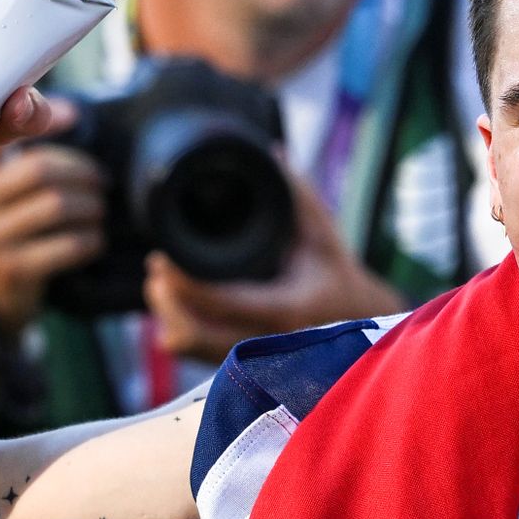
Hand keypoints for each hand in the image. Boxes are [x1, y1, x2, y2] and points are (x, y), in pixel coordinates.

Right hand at [0, 101, 105, 333]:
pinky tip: (94, 239)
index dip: (36, 119)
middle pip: (40, 170)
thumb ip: (23, 152)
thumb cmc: (4, 235)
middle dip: (81, 171)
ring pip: (58, 206)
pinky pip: (68, 245)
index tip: (72, 117)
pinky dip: (91, 239)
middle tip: (101, 180)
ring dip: (92, 206)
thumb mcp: (2, 193)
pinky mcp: (11, 271)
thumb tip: (67, 110)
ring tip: (99, 209)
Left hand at [142, 174, 401, 361]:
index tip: (160, 257)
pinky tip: (180, 305)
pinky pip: (195, 355)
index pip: (220, 301)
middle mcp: (267, 341)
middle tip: (157, 270)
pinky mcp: (243, 365)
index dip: (182, 281)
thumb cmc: (340, 279)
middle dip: (165, 302)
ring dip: (169, 317)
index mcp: (286, 309)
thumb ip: (299, 196)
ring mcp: (253, 359)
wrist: (361, 326)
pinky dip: (181, 329)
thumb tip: (273, 153)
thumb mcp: (325, 236)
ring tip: (163, 285)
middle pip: (191, 334)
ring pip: (189, 348)